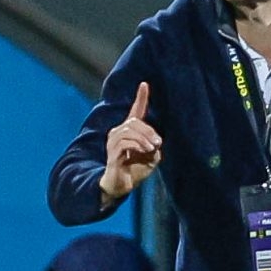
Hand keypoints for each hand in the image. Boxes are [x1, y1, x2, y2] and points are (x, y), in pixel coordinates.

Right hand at [101, 82, 161, 201]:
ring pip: (129, 130)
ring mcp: (113, 142)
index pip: (135, 111)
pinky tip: (144, 151)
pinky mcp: (112, 153)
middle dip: (149, 131)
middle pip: (134, 122)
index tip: (144, 84)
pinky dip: (137, 145)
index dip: (140, 98)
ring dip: (144, 139)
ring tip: (151, 149)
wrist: (121, 186)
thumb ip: (154, 146)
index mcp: (129, 132)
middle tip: (158, 143)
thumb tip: (155, 141)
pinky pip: (124, 142)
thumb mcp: (151, 157)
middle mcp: (118, 133)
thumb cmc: (135, 171)